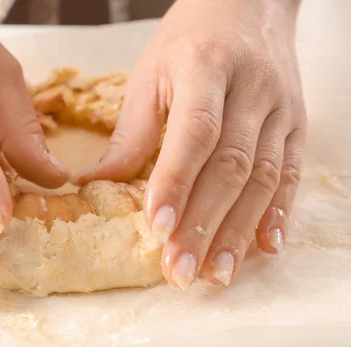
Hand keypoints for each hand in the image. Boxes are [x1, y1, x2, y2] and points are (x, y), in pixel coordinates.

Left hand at [76, 0, 305, 288]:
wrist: (249, 4)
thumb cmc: (189, 41)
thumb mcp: (150, 74)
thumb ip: (132, 132)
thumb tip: (97, 186)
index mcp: (205, 67)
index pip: (195, 131)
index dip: (177, 181)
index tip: (158, 227)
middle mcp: (251, 88)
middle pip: (231, 164)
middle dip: (204, 223)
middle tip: (181, 270)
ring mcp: (281, 107)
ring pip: (264, 177)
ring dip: (238, 230)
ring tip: (215, 273)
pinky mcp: (297, 123)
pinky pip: (293, 172)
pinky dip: (278, 213)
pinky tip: (263, 247)